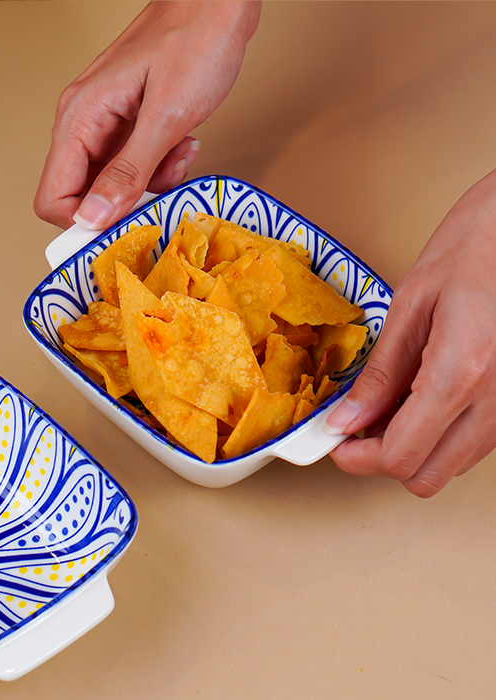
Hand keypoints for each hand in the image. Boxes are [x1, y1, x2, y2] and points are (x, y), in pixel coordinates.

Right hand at [34, 1, 260, 229]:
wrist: (218, 3)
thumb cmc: (195, 40)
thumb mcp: (166, 115)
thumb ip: (128, 172)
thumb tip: (93, 218)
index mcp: (79, 120)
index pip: (54, 198)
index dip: (84, 224)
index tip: (121, 230)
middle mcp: (84, 125)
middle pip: (83, 197)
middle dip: (124, 206)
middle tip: (160, 194)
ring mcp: (106, 126)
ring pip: (112, 186)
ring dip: (148, 187)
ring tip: (177, 158)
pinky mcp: (128, 127)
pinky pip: (133, 168)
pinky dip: (159, 169)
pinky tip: (181, 147)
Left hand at [326, 167, 495, 496]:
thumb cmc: (475, 247)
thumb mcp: (413, 305)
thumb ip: (381, 373)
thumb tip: (347, 420)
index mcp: (461, 373)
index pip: (401, 455)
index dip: (357, 458)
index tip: (333, 442)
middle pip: (426, 476)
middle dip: (382, 460)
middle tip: (354, 429)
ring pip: (451, 466)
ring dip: (411, 449)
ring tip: (384, 407)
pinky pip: (472, 442)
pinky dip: (439, 435)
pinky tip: (418, 400)